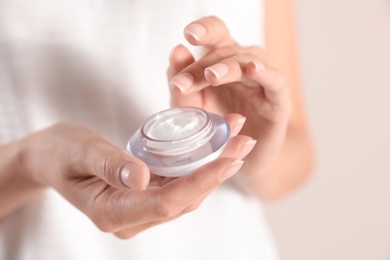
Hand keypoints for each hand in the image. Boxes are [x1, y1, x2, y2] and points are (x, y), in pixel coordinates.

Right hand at [19, 121, 253, 237]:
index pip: (167, 202)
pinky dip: (199, 168)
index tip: (230, 157)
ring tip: (238, 140)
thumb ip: (109, 164)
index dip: (201, 181)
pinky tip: (217, 149)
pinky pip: (178, 186)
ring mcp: (138, 211)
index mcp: (111, 212)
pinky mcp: (144, 198)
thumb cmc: (60, 151)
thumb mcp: (80, 150)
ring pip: (186, 194)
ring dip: (214, 169)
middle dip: (217, 172)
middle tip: (245, 141)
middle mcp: (129, 218)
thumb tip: (142, 178)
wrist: (51, 157)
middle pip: (184, 199)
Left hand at [168, 17, 291, 191]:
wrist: (241, 158)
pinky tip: (253, 69)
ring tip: (211, 76)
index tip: (188, 34)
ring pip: (247, 62)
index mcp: (222, 60)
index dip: (205, 29)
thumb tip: (177, 49)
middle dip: (203, 66)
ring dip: (228, 68)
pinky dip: (265, 72)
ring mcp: (262, 80)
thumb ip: (184, 83)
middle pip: (226, 50)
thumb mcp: (192, 107)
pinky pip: (274, 80)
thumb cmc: (217, 126)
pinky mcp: (278, 99)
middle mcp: (243, 64)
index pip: (216, 34)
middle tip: (183, 82)